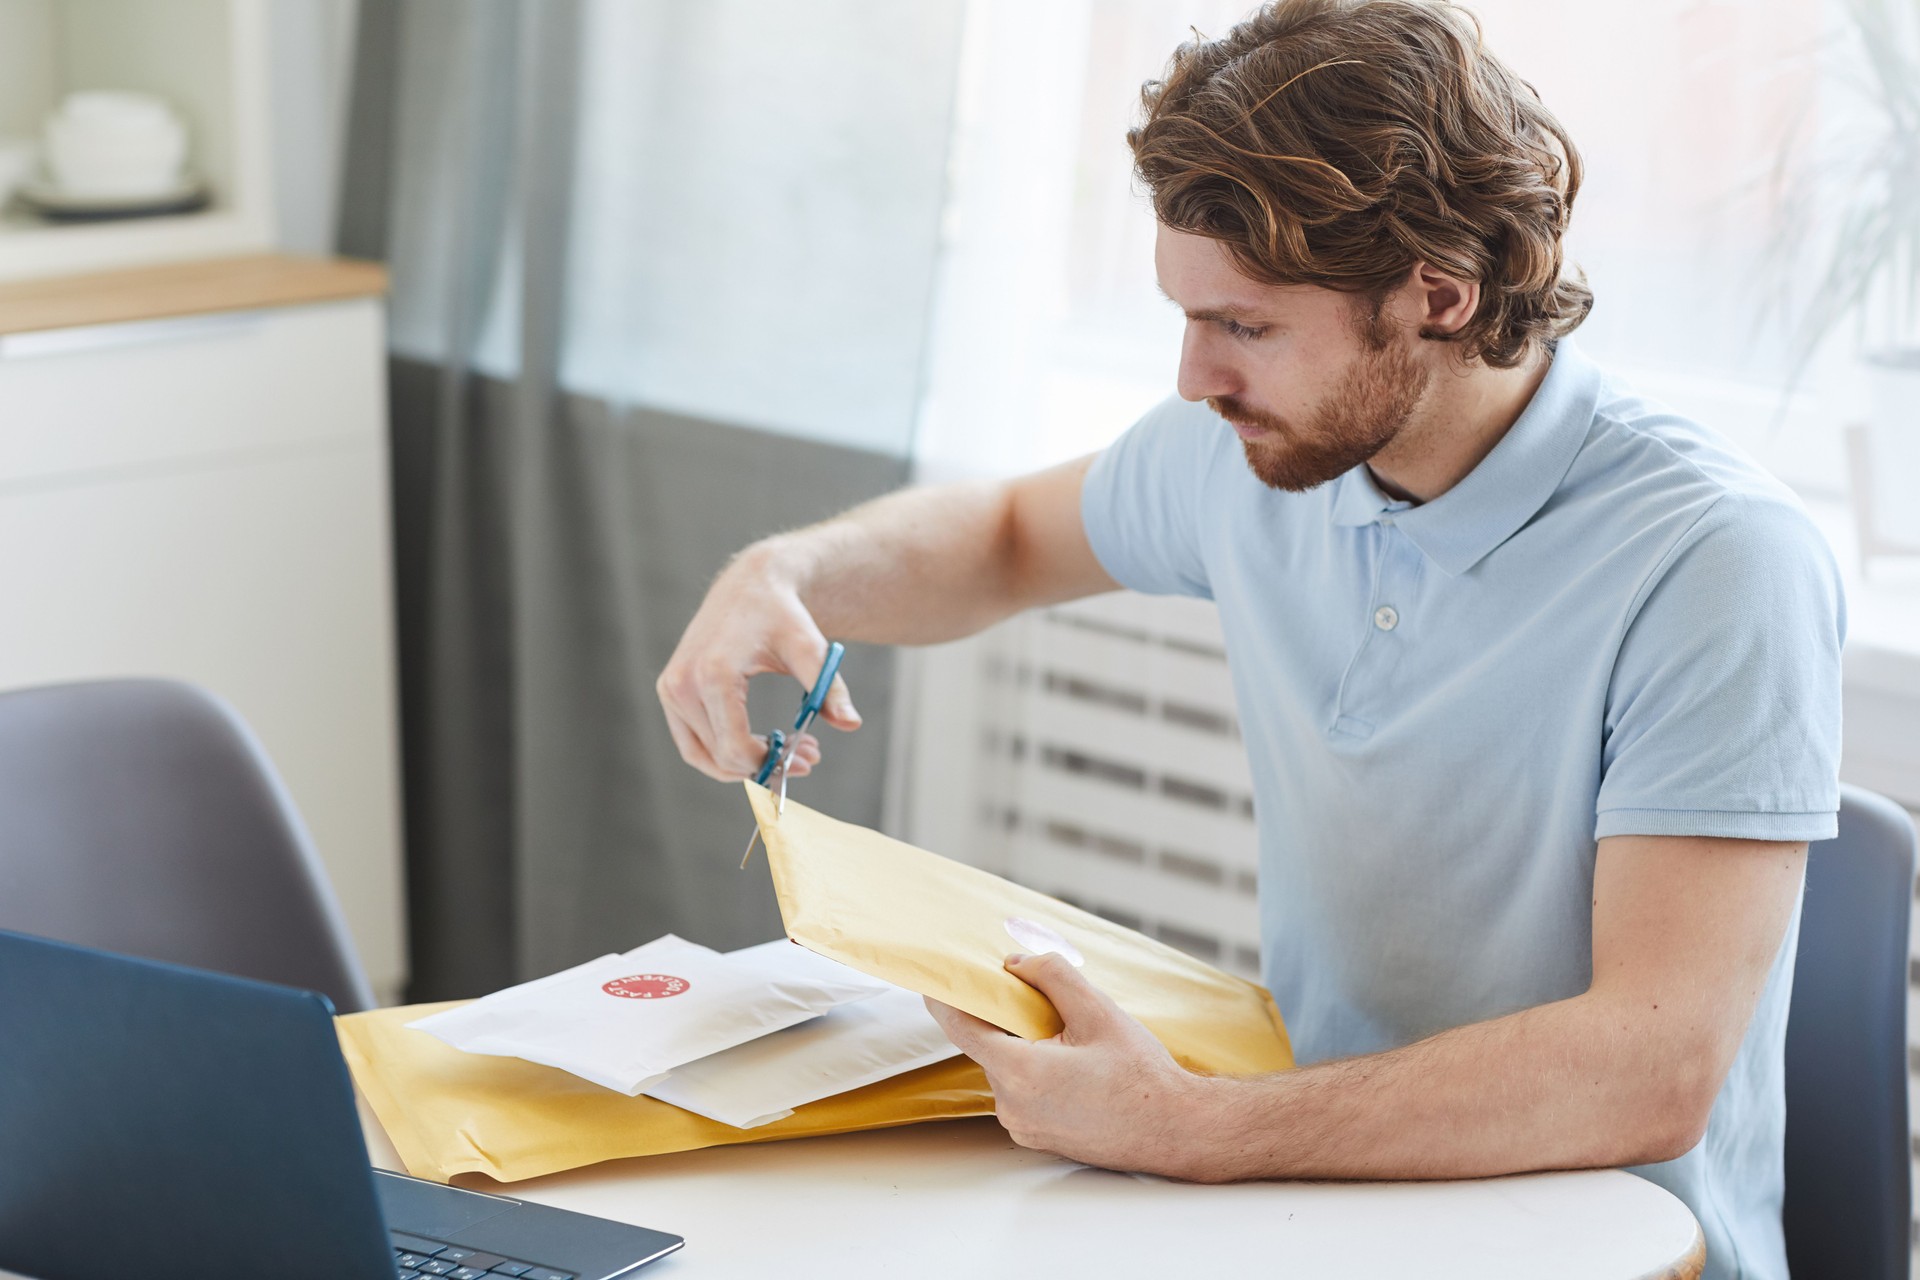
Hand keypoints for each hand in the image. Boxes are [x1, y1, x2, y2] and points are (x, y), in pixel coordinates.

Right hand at [655, 541, 859, 780]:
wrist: (751, 585)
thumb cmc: (781, 615)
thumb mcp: (810, 649)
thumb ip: (829, 688)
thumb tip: (852, 723)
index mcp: (713, 674)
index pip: (734, 746)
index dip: (771, 764)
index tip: (807, 761)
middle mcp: (682, 684)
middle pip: (721, 755)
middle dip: (765, 765)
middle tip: (807, 755)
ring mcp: (671, 689)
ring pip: (701, 756)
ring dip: (743, 766)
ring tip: (786, 750)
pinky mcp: (670, 692)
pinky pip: (692, 743)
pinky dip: (723, 753)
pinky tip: (759, 745)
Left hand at [924, 952, 1210, 1177]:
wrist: (1177, 1129)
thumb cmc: (1142, 1077)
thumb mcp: (1098, 1011)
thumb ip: (1053, 977)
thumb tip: (1017, 964)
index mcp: (1019, 1073)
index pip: (961, 1027)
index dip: (946, 997)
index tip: (936, 977)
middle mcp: (1011, 1105)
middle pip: (988, 1046)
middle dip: (1005, 1019)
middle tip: (1035, 997)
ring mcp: (1023, 1126)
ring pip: (1007, 1069)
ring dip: (1025, 1047)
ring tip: (1070, 1038)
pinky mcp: (1038, 1136)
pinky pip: (1022, 1092)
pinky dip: (1036, 1071)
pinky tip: (1075, 1064)